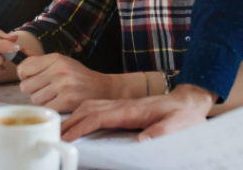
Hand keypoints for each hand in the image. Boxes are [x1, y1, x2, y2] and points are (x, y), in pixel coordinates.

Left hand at [16, 54, 124, 111]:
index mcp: (55, 58)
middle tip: (43, 89)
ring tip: (53, 95)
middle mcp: (59, 70)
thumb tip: (18, 52)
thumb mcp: (61, 61)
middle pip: (26, 86)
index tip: (30, 78)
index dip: (24, 75)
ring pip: (34, 99)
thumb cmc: (78, 75)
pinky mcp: (67, 101)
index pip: (24, 68)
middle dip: (32, 89)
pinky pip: (45, 108)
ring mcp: (63, 86)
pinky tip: (58, 102)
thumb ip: (39, 60)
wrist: (102, 88)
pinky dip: (49, 107)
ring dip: (41, 99)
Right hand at [60, 83, 214, 141]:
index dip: (80, 126)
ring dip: (73, 117)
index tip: (66, 137)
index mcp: (131, 110)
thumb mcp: (178, 125)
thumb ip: (160, 132)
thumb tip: (141, 141)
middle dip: (69, 122)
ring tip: (60, 131)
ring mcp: (121, 105)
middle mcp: (122, 105)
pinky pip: (96, 108)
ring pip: (90, 106)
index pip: (99, 116)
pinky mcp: (122, 108)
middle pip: (88, 109)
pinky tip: (77, 122)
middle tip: (54, 136)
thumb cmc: (183, 115)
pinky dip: (82, 114)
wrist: (189, 101)